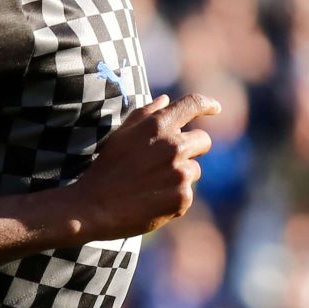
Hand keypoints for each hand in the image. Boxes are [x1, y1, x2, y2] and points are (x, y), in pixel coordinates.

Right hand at [71, 93, 219, 242]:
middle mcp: (173, 146)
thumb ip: (146, 115)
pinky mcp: (183, 197)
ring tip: (152, 184)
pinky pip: (187, 193)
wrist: (93, 207)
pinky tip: (152, 200)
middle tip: (170, 161)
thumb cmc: (106, 168)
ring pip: (195, 170)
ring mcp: (180, 173)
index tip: (215, 109)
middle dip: (193, 148)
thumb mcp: (121, 135)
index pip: (193, 104)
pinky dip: (174, 197)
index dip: (207, 104)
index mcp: (158, 126)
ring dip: (180, 175)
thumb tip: (166, 100)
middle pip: (203, 140)